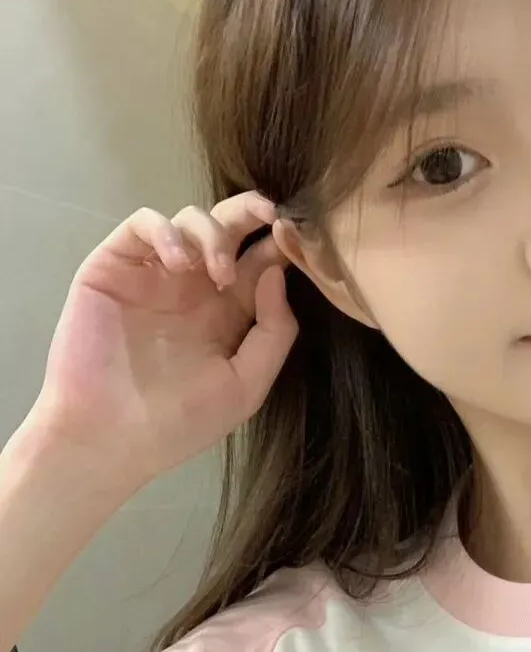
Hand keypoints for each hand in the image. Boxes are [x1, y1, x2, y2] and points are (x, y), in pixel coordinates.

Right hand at [27, 191, 298, 492]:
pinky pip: (141, 225)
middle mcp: (194, 287)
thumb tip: (278, 273)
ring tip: (217, 272)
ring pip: (189, 219)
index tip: (299, 237)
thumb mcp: (246, 385)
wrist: (111, 438)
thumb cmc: (179, 422)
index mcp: (228, 313)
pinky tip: (179, 261)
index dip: (280, 245)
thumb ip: (274, 333)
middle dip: (251, 213)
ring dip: (211, 234)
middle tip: (271, 215)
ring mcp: (154, 274)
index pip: (259, 263)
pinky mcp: (115, 266)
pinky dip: (165, 230)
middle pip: (228, 229)